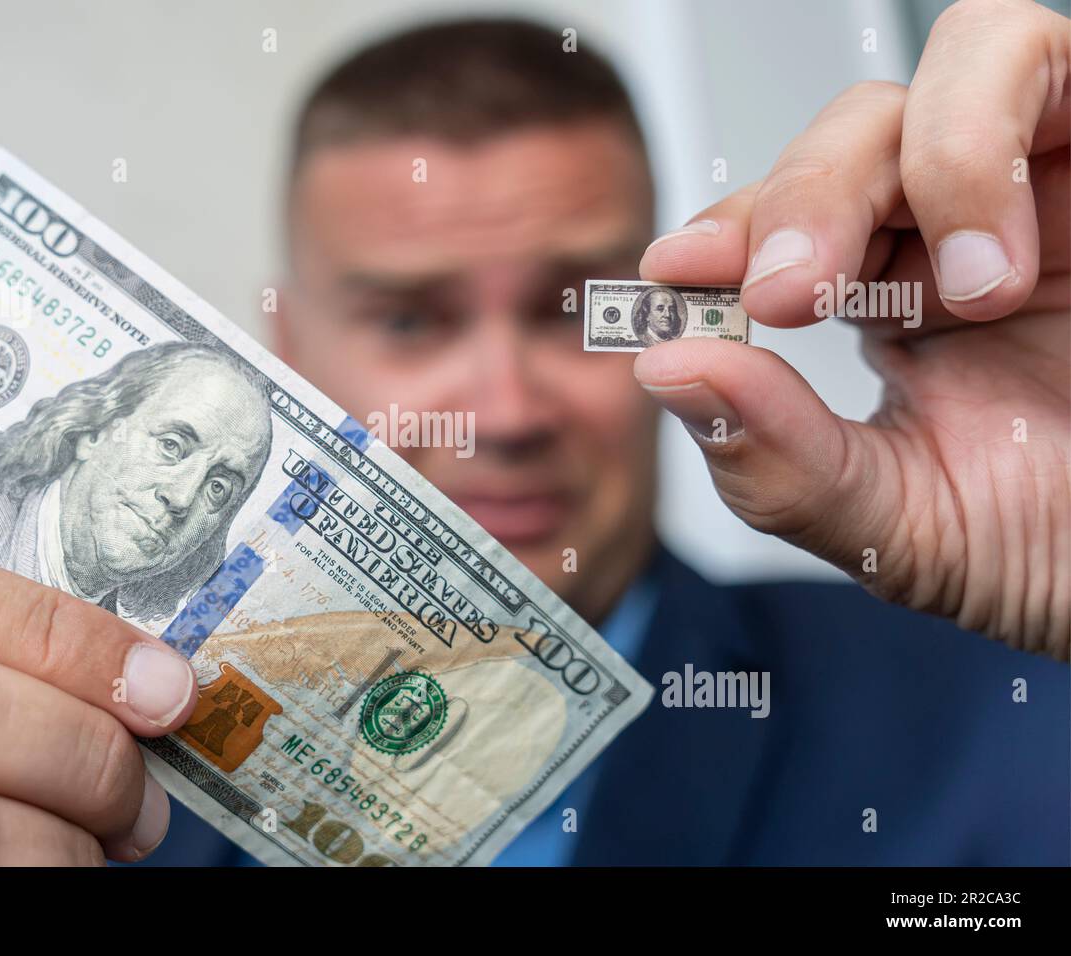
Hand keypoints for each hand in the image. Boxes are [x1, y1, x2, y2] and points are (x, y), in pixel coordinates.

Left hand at [634, 0, 1068, 657]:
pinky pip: (1060, 65)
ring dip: (926, 161)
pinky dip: (994, 145)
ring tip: (962, 293)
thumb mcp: (893, 526)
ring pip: (962, 62)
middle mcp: (965, 225)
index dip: (729, 227)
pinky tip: (999, 263)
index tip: (677, 271)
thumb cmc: (1050, 543)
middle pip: (857, 129)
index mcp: (895, 294)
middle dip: (804, 198)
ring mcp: (1052, 180)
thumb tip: (664, 370)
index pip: (788, 219)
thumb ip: (775, 460)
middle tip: (788, 295)